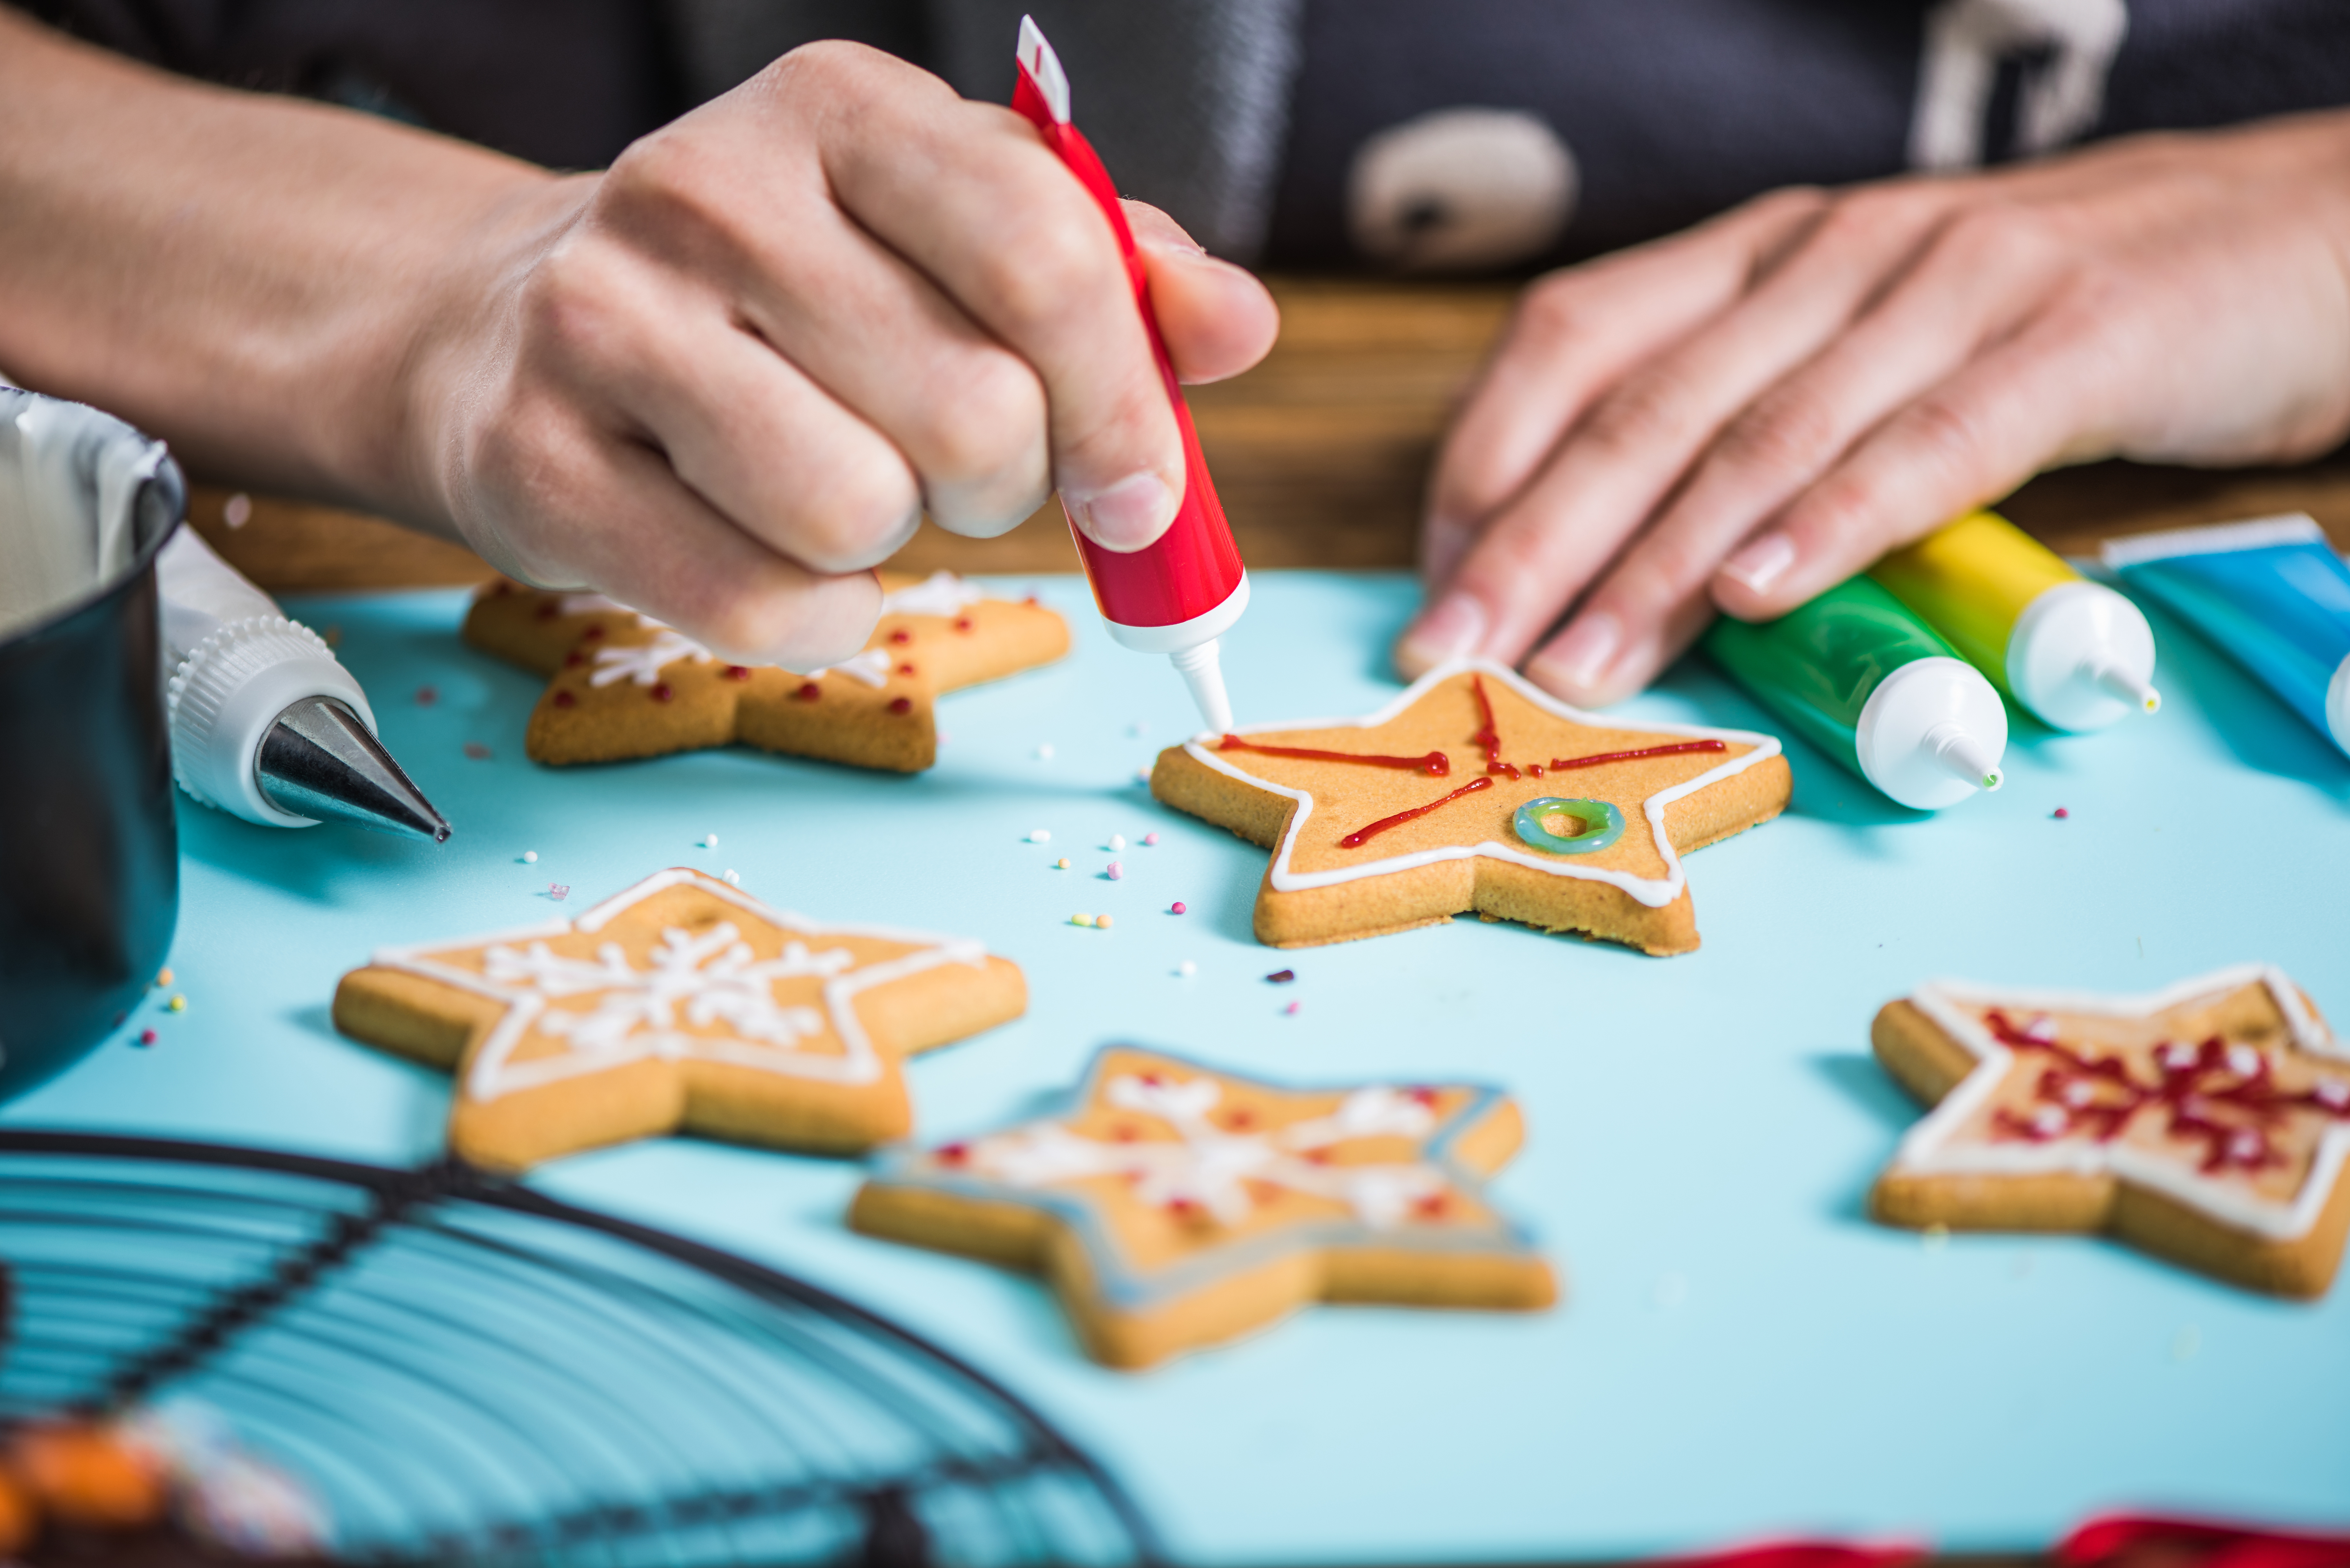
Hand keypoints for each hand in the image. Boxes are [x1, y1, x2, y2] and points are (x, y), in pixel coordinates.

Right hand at [402, 42, 1275, 666]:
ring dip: (895, 540)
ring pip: (855, 509)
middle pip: (969, 408)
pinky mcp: (538, 462)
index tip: (1141, 486)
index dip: (1122, 399)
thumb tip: (1237, 324)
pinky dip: (815, 615)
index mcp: (838, 110)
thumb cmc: (790, 294)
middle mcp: (708, 190)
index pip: (1042, 252)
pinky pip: (760, 603)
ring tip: (852, 490)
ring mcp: (605, 324)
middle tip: (952, 467)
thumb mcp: (950, 232)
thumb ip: (1108, 271)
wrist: (526, 324)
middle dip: (1001, 481)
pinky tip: (784, 553)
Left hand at [1394, 112, 2349, 704]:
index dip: (1488, 462)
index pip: (1576, 341)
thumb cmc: (2047, 318)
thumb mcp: (1869, 349)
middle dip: (1532, 541)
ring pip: (1762, 435)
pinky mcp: (2072, 340)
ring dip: (1651, 563)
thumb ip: (1758, 426)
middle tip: (1453, 653)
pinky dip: (1832, 521)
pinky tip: (1755, 594)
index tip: (1433, 582)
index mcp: (1770, 252)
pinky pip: (1929, 440)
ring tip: (1572, 667)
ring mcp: (1955, 287)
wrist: (2287, 238)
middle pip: (1642, 406)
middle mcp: (1836, 255)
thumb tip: (1627, 563)